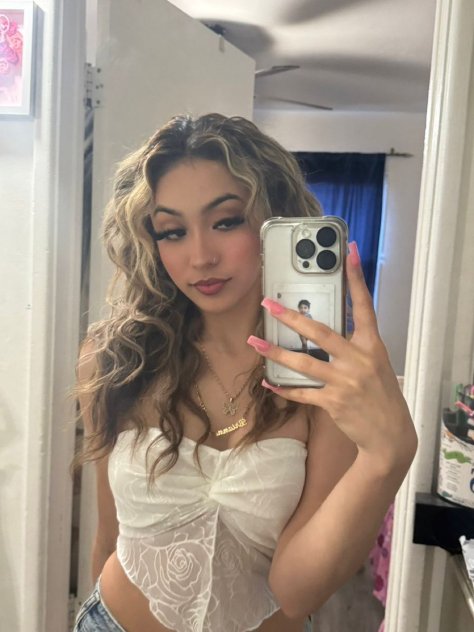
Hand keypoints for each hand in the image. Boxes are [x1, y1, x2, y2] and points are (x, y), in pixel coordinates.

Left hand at [248, 242, 416, 468]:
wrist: (390, 435)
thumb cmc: (380, 395)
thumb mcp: (375, 365)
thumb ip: (353, 346)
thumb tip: (322, 332)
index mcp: (372, 345)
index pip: (364, 305)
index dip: (356, 278)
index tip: (348, 252)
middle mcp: (359, 359)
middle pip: (320, 332)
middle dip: (291, 316)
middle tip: (268, 304)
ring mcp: (345, 381)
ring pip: (303, 362)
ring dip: (275, 352)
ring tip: (254, 342)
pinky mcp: (333, 402)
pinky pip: (301, 392)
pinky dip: (282, 388)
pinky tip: (267, 382)